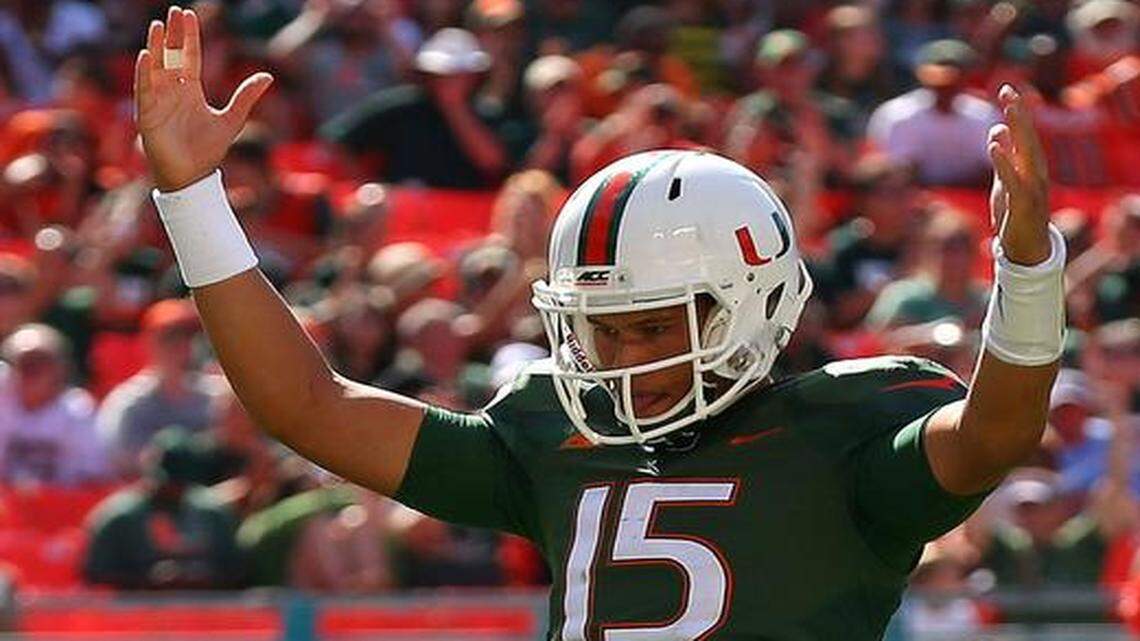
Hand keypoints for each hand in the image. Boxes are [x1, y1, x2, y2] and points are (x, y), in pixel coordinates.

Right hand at [134, 6, 272, 191]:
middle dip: (171, 35)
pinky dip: (144, 73)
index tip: (188, 14)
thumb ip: (246, 96)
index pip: (189, 56)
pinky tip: (146, 56)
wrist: (193, 176)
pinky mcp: (148, 115)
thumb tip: (268, 75)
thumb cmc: (208, 149)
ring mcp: (158, 101)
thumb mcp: (231, 119)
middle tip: (172, 12)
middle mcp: (172, 91)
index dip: (189, 37)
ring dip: (155, 47)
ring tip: (157, 27)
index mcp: (190, 89)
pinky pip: (144, 89)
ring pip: (155, 68)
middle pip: (171, 56)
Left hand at [988, 84, 1050, 264]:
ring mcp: (1032, 187)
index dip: (1017, 111)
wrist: (1025, 245)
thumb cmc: (1016, 210)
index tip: (1005, 88)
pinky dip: (1004, 162)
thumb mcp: (1005, 179)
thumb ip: (1003, 154)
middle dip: (1019, 114)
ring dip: (1018, 132)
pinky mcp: (1024, 203)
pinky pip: (1013, 179)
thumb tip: (998, 128)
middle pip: (1028, 137)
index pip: (1024, 132)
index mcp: (1030, 165)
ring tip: (1007, 111)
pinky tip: (994, 146)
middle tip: (1008, 90)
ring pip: (1026, 155)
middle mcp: (1035, 172)